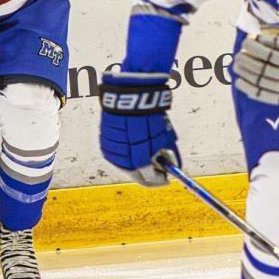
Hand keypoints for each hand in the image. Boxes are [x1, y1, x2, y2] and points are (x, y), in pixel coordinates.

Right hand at [99, 70, 178, 186]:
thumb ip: (170, 155)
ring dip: (136, 163)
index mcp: (141, 161)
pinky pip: (116, 155)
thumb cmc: (150, 116)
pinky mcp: (104, 145)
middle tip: (158, 168)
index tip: (167, 177)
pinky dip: (126, 154)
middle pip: (137, 175)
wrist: (128, 98)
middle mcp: (125, 161)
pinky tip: (133, 144)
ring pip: (126, 166)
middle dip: (149, 173)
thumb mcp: (166, 136)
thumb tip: (174, 166)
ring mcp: (113, 153)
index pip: (152, 179)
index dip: (161, 179)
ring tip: (145, 150)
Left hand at [232, 24, 278, 106]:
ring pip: (266, 79)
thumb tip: (261, 26)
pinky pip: (268, 95)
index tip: (252, 36)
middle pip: (270, 63)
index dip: (264, 42)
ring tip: (236, 64)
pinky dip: (252, 89)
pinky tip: (240, 82)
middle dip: (252, 55)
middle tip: (241, 49)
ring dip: (248, 71)